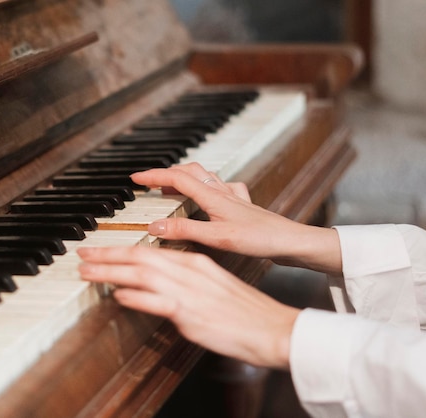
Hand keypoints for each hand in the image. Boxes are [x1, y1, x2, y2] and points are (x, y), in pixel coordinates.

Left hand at [78, 245, 298, 368]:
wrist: (273, 328)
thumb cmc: (245, 311)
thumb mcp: (212, 286)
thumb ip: (184, 282)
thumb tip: (156, 286)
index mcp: (195, 263)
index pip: (150, 250)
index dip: (120, 250)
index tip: (98, 250)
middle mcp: (190, 272)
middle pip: (141, 257)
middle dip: (107, 255)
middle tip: (82, 255)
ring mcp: (190, 292)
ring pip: (143, 275)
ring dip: (111, 273)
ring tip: (87, 273)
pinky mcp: (192, 314)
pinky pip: (159, 302)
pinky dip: (137, 297)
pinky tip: (119, 296)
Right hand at [131, 163, 341, 273]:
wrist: (291, 241)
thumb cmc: (260, 239)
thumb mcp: (217, 238)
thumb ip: (185, 232)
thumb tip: (154, 227)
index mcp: (213, 197)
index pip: (176, 179)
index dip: (154, 176)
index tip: (135, 178)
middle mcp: (222, 192)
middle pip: (189, 172)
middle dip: (166, 173)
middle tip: (150, 182)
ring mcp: (233, 197)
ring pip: (204, 176)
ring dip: (184, 177)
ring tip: (171, 187)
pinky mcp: (242, 205)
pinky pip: (222, 187)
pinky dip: (208, 185)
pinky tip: (212, 193)